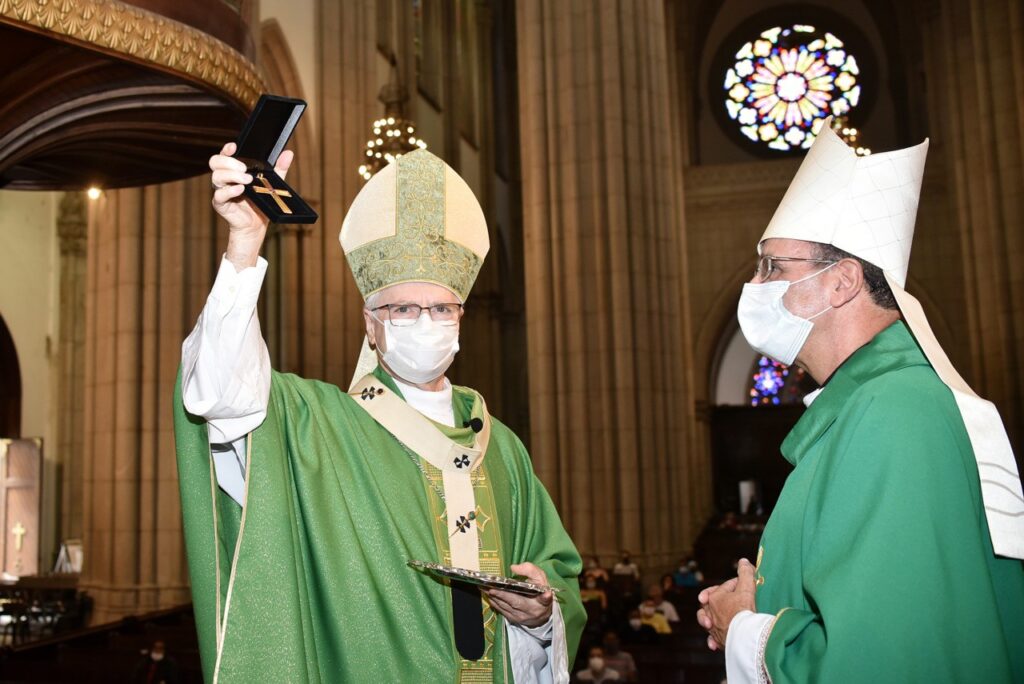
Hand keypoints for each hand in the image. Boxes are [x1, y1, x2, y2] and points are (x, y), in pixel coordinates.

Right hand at [209, 142, 293, 268]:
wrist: (257, 225)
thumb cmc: (261, 202)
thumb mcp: (272, 183)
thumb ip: (279, 168)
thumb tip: (288, 153)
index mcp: (233, 170)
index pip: (224, 155)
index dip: (226, 149)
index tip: (234, 146)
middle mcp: (224, 178)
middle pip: (215, 162)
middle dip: (229, 162)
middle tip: (244, 168)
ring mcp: (221, 190)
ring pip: (216, 177)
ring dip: (232, 175)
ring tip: (247, 179)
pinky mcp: (221, 204)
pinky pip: (219, 195)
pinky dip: (230, 191)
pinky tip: (240, 190)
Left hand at [483, 562, 552, 627]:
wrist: (541, 613)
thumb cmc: (539, 591)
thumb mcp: (540, 579)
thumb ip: (530, 570)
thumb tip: (513, 568)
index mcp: (542, 600)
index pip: (544, 599)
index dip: (545, 597)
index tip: (547, 593)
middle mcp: (532, 611)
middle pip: (517, 602)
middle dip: (503, 595)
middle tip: (490, 588)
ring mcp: (522, 617)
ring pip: (507, 607)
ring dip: (494, 598)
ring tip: (484, 588)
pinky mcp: (513, 620)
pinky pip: (502, 611)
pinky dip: (494, 602)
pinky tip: (488, 595)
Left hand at [696, 558, 755, 650]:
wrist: (743, 635)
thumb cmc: (744, 610)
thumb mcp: (746, 587)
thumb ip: (745, 573)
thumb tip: (743, 561)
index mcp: (714, 597)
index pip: (725, 587)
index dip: (737, 583)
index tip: (746, 584)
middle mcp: (709, 612)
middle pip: (709, 603)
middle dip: (714, 601)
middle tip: (723, 600)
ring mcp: (713, 627)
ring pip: (707, 621)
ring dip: (711, 620)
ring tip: (713, 621)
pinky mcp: (718, 639)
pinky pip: (713, 638)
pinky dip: (713, 639)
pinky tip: (714, 642)